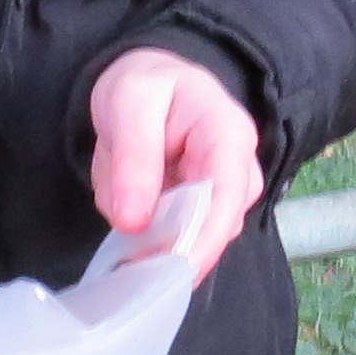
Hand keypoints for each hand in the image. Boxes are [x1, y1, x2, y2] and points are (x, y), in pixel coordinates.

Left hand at [87, 46, 264, 270]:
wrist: (144, 84)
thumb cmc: (145, 84)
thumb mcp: (130, 103)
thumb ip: (133, 158)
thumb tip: (134, 221)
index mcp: (228, 133)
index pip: (230, 194)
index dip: (207, 238)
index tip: (176, 270)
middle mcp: (236, 168)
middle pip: (217, 226)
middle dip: (171, 244)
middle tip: (126, 255)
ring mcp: (221, 193)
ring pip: (192, 236)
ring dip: (152, 234)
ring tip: (119, 206)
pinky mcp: (199, 210)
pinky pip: (173, 235)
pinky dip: (144, 231)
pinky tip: (125, 210)